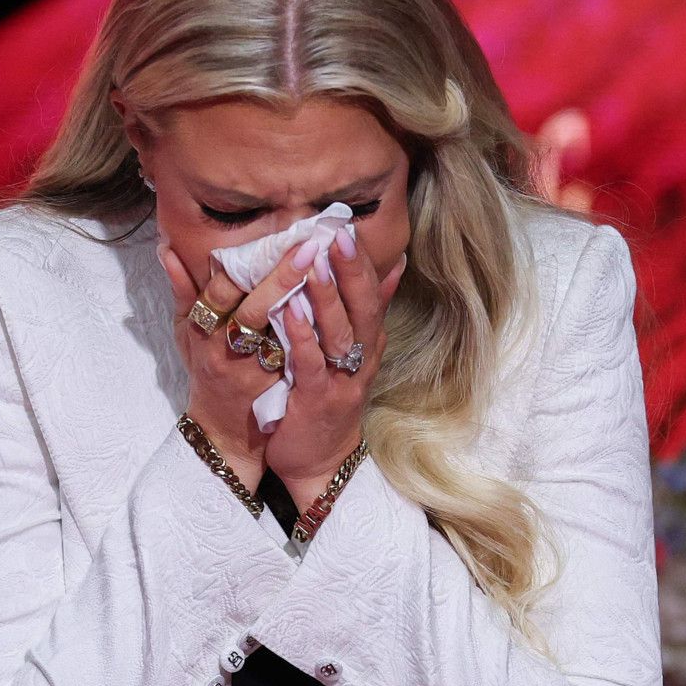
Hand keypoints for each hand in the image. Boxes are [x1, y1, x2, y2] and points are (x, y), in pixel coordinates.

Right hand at [156, 234, 322, 486]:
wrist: (223, 434)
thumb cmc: (205, 372)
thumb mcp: (185, 335)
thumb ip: (182, 292)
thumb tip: (166, 248)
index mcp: (202, 330)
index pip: (220, 291)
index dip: (244, 263)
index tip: (268, 235)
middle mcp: (225, 350)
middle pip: (254, 310)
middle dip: (282, 278)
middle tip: (311, 245)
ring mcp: (253, 372)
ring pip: (282, 335)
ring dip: (309, 306)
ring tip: (333, 274)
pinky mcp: (279, 391)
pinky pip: (302, 360)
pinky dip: (321, 337)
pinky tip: (343, 314)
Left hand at [267, 223, 406, 494]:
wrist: (318, 461)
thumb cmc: (328, 400)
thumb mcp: (354, 353)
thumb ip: (369, 311)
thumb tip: (394, 265)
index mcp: (368, 343)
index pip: (371, 294)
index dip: (361, 261)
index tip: (347, 224)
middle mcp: (362, 359)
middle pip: (363, 308)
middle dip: (351, 269)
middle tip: (338, 231)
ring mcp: (342, 380)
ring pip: (340, 333)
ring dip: (329, 296)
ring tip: (317, 262)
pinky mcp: (317, 400)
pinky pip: (311, 363)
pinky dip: (304, 336)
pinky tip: (291, 311)